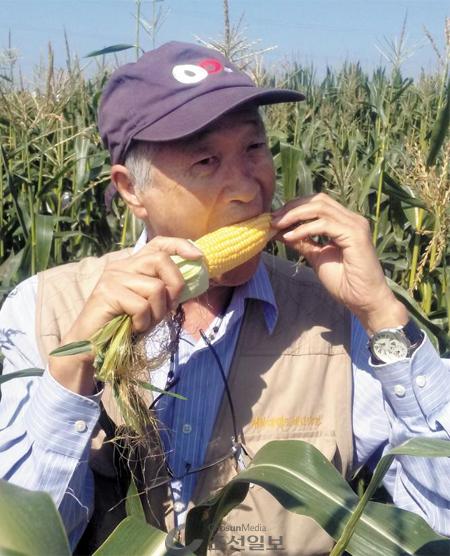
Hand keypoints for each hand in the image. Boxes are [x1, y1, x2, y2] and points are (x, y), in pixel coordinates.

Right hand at [49, 237, 201, 393]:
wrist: (92, 346)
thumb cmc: (124, 326)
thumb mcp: (151, 305)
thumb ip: (165, 291)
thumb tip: (192, 281)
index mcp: (132, 265)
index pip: (158, 243)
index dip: (180, 246)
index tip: (198, 256)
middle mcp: (121, 265)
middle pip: (161, 260)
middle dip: (174, 285)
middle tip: (166, 308)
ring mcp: (113, 277)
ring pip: (156, 287)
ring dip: (157, 312)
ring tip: (143, 322)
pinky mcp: (107, 292)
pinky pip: (141, 305)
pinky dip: (143, 322)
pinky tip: (133, 328)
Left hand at [271, 193, 407, 333]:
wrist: (363, 300)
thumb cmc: (344, 282)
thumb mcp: (316, 256)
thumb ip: (302, 242)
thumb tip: (281, 231)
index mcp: (344, 222)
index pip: (317, 203)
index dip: (294, 207)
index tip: (274, 219)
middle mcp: (352, 219)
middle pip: (318, 200)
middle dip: (292, 207)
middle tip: (273, 219)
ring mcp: (355, 225)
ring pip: (320, 208)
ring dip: (295, 215)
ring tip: (277, 226)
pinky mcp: (355, 235)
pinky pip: (324, 224)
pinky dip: (304, 229)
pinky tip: (290, 237)